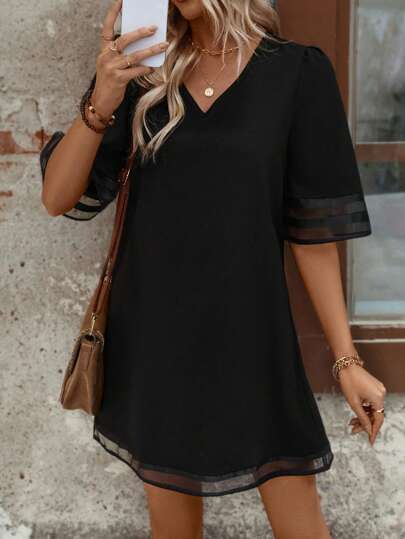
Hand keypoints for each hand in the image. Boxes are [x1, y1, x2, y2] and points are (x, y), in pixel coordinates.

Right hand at [91, 0, 169, 117]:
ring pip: (133, 55)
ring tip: (163, 45)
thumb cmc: (109, 82)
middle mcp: (106, 56)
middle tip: (154, 28)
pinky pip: (135, 71)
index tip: (122, 1)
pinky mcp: (118, 79)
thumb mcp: (111, 64)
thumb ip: (121, 54)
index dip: (113, 13)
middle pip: (124, 39)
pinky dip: (145, 68)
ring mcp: (111, 68)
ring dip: (150, 50)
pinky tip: (152, 66)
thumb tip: (142, 45)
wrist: (101, 102)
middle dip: (140, 33)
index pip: (107, 27)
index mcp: (103, 50)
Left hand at [338, 363, 385, 444]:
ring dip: (363, 416)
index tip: (370, 441)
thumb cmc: (349, 381)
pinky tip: (356, 414)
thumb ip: (362, 417)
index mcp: (378, 398)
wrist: (347, 365)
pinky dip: (364, 408)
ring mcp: (379, 390)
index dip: (374, 431)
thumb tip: (368, 429)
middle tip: (353, 430)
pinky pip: (371, 402)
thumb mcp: (353, 402)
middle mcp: (381, 394)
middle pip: (375, 414)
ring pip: (372, 409)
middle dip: (364, 423)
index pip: (378, 419)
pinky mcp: (375, 388)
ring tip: (351, 422)